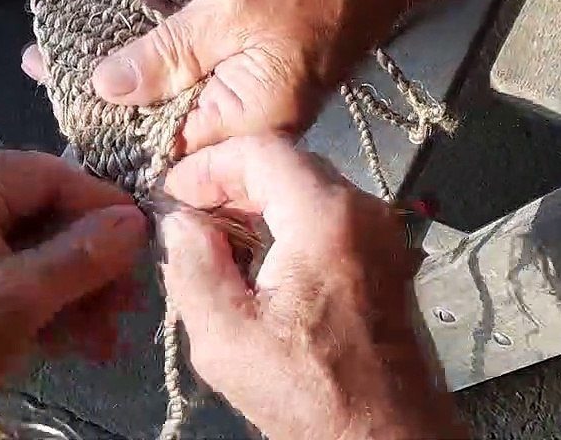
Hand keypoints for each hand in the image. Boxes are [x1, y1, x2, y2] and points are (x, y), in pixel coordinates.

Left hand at [0, 151, 147, 421]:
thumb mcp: (18, 302)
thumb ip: (81, 256)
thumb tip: (137, 222)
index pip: (45, 174)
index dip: (101, 205)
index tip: (145, 237)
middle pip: (39, 213)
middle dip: (89, 261)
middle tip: (129, 300)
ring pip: (27, 247)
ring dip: (73, 290)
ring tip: (110, 335)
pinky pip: (4, 270)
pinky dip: (40, 302)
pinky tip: (79, 341)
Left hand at [86, 0, 489, 151]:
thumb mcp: (228, 10)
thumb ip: (165, 56)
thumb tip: (104, 92)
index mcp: (244, 123)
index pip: (158, 147)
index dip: (101, 122)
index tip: (49, 91)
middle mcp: (245, 118)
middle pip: (158, 117)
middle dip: (101, 89)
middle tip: (40, 60)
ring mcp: (248, 88)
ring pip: (171, 85)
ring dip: (122, 60)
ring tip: (60, 40)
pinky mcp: (251, 59)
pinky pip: (194, 59)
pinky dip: (158, 39)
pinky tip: (112, 20)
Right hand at [158, 135, 465, 439]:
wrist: (387, 436)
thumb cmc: (309, 392)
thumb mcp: (227, 337)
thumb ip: (193, 266)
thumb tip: (178, 221)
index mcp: (326, 217)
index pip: (261, 150)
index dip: (208, 164)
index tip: (172, 193)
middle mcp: (364, 211)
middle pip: (288, 164)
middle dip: (230, 182)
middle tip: (187, 215)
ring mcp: (383, 233)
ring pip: (310, 189)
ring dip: (258, 204)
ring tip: (214, 242)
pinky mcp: (388, 259)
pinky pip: (331, 218)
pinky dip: (289, 224)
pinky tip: (257, 263)